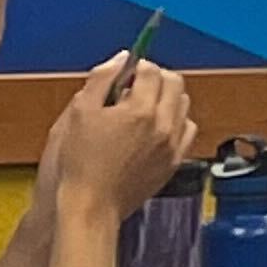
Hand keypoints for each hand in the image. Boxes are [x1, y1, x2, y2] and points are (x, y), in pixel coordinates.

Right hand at [47, 56, 198, 218]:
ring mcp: (171, 145)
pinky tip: (155, 129)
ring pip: (183, 104)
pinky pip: (187, 130)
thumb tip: (121, 59)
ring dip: (167, 98)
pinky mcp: (173, 162)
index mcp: (139, 111)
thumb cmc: (79, 165)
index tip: (124, 76)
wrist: (90, 207)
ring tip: (142, 109)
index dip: (136, 68)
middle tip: (134, 88)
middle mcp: (163, 125)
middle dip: (156, 78)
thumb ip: (101, 79)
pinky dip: (176, 122)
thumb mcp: (79, 113)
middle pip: (174, 82)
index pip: (151, 70)